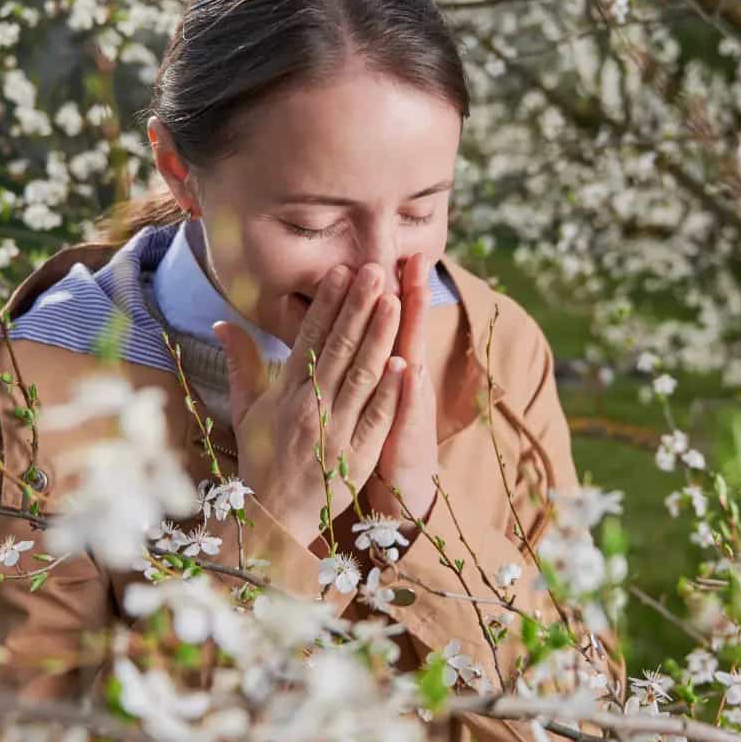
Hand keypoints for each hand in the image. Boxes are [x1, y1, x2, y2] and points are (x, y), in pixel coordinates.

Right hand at [213, 264, 405, 547]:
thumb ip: (241, 363)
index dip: (327, 304)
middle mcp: (310, 406)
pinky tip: (404, 362)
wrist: (273, 515)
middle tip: (375, 271)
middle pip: (339, 349)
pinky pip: (376, 419)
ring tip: (393, 301)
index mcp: (286, 392)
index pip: (309, 339)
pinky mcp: (357, 456)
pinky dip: (390, 392)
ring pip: (362, 377)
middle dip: (358, 307)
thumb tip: (222, 322)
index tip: (342, 271)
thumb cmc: (262, 457)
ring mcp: (336, 431)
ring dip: (379, 338)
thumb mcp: (245, 408)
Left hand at [363, 252, 439, 523]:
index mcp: (384, 367)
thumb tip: (330, 326)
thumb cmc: (373, 437)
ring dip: (408, 333)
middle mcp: (402, 380)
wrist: (400, 489)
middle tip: (410, 255)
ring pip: (409, 362)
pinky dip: (407, 392)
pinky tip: (407, 369)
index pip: (385, 320)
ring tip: (405, 296)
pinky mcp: (409, 436)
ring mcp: (408, 407)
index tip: (386, 251)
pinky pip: (408, 412)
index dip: (386, 287)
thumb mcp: (365, 396)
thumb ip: (345, 359)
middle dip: (407, 293)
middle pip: (404, 330)